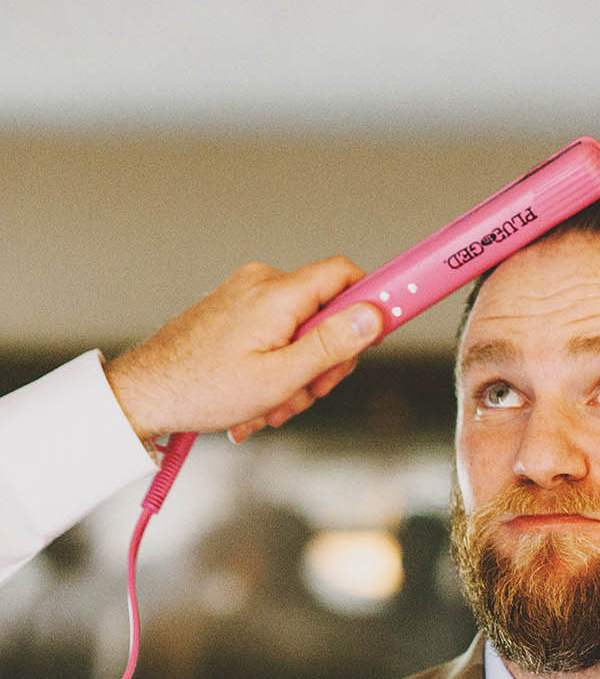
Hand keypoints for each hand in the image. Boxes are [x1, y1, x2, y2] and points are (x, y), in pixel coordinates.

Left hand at [104, 257, 382, 443]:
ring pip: (302, 331)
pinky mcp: (234, 311)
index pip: (346, 274)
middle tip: (304, 392)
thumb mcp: (280, 377)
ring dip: (296, 374)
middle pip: (327, 313)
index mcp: (278, 293)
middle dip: (323, 360)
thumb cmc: (201, 388)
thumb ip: (333, 344)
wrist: (142, 393)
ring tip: (270, 404)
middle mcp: (262, 284)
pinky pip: (276, 335)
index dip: (369, 304)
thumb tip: (373, 316)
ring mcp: (245, 296)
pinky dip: (274, 368)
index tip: (378, 332)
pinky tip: (256, 398)